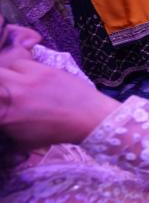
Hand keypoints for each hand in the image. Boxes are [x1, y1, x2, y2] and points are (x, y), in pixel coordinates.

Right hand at [0, 57, 120, 150]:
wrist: (87, 117)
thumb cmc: (54, 132)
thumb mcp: (21, 139)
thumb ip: (5, 128)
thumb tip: (2, 118)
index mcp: (3, 117)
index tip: (1, 105)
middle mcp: (10, 96)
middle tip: (3, 92)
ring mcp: (26, 81)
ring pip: (0, 69)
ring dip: (3, 76)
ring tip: (11, 83)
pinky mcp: (41, 69)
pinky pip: (20, 63)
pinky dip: (19, 69)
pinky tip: (25, 76)